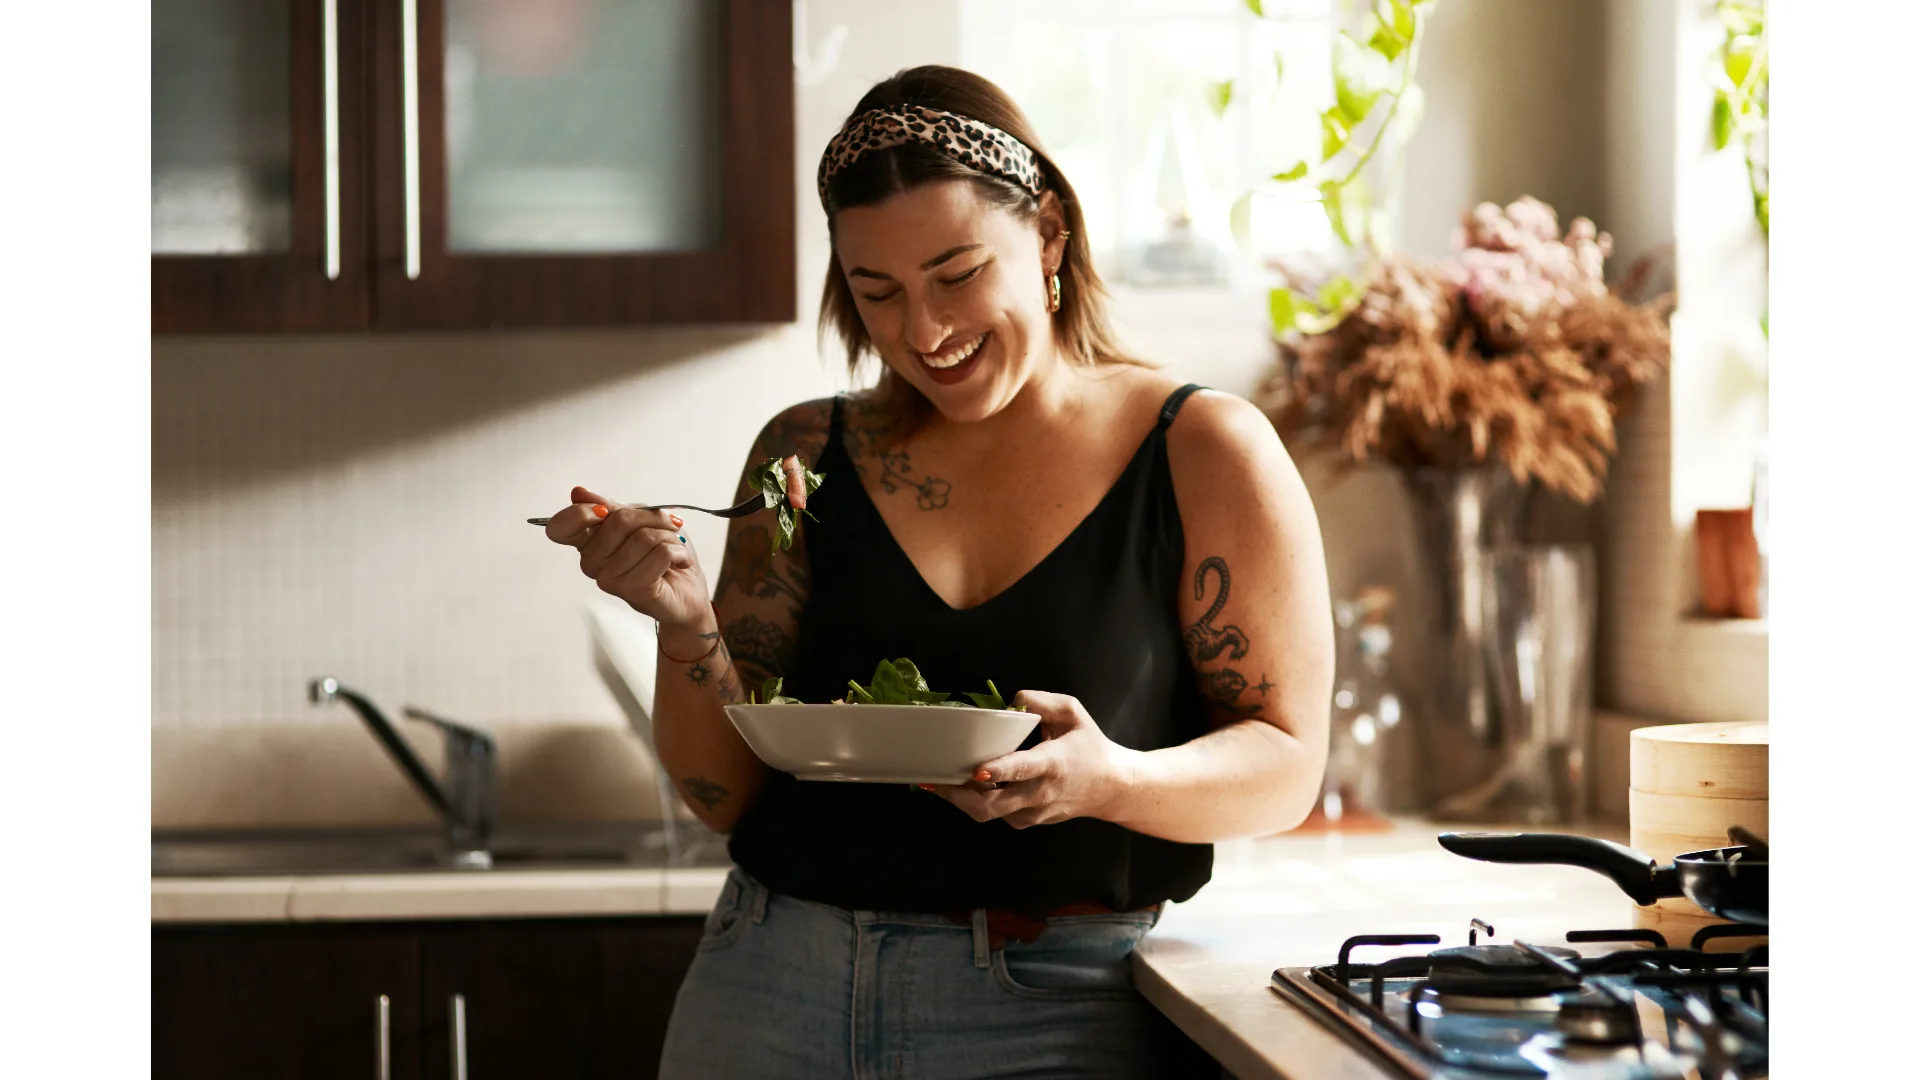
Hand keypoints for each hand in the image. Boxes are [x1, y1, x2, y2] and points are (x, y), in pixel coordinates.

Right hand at [545, 485, 711, 631]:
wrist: (688, 591)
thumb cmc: (662, 554)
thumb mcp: (639, 520)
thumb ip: (611, 507)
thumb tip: (578, 492)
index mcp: (588, 542)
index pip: (560, 527)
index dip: (581, 513)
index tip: (607, 511)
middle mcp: (592, 563)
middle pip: (619, 520)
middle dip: (653, 518)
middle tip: (668, 527)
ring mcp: (609, 580)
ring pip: (644, 538)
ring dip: (669, 537)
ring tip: (673, 548)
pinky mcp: (633, 591)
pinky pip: (660, 553)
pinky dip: (678, 552)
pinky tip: (680, 562)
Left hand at [921, 691, 1139, 828]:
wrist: (1112, 788)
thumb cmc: (1090, 747)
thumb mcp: (1073, 713)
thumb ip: (1042, 701)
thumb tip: (1012, 700)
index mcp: (1052, 764)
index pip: (1022, 770)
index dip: (997, 771)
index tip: (976, 770)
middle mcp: (1040, 793)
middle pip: (992, 806)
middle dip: (958, 795)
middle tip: (933, 779)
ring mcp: (1033, 813)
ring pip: (988, 814)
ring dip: (962, 799)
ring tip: (938, 781)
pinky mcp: (1028, 822)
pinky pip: (995, 815)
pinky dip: (977, 802)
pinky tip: (965, 786)